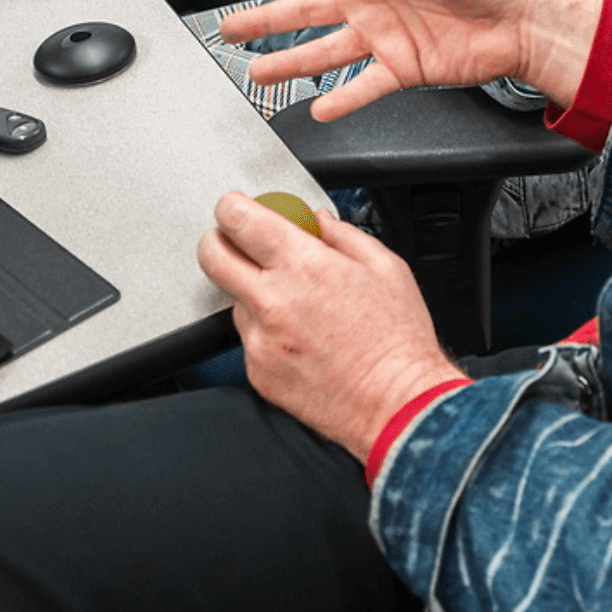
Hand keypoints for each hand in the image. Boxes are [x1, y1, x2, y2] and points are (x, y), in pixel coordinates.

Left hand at [196, 192, 462, 461]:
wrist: (398, 404)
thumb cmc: (398, 341)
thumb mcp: (386, 267)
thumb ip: (344, 235)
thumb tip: (319, 222)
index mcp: (304, 266)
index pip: (240, 219)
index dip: (232, 206)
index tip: (236, 207)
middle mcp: (273, 301)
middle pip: (213, 255)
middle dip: (219, 240)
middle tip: (236, 241)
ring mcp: (260, 339)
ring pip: (234, 300)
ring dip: (252, 292)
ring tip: (295, 306)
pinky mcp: (257, 371)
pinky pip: (249, 339)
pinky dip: (266, 331)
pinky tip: (300, 338)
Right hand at [221, 0, 603, 118]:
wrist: (523, 21)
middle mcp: (372, 0)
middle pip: (306, 10)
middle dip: (265, 20)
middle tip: (230, 29)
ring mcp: (384, 37)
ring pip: (324, 52)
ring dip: (289, 63)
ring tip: (257, 74)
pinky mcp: (403, 68)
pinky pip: (363, 86)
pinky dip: (341, 99)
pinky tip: (317, 109)